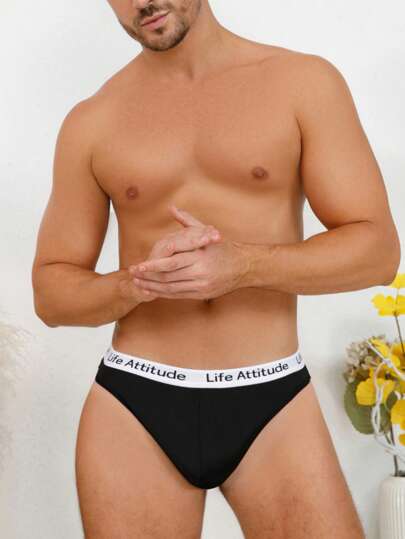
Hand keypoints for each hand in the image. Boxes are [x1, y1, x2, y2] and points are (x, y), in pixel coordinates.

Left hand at [130, 206, 249, 299]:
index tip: (138, 266)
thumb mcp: (206, 232)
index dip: (152, 266)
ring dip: (153, 286)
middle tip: (132, 275)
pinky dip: (164, 293)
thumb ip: (187, 221)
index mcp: (199, 255)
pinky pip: (179, 295)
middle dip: (148, 277)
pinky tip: (154, 290)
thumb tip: (172, 208)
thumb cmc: (223, 248)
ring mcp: (202, 284)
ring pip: (171, 288)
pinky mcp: (203, 294)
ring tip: (138, 283)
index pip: (171, 262)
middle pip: (168, 277)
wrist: (245, 267)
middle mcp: (200, 271)